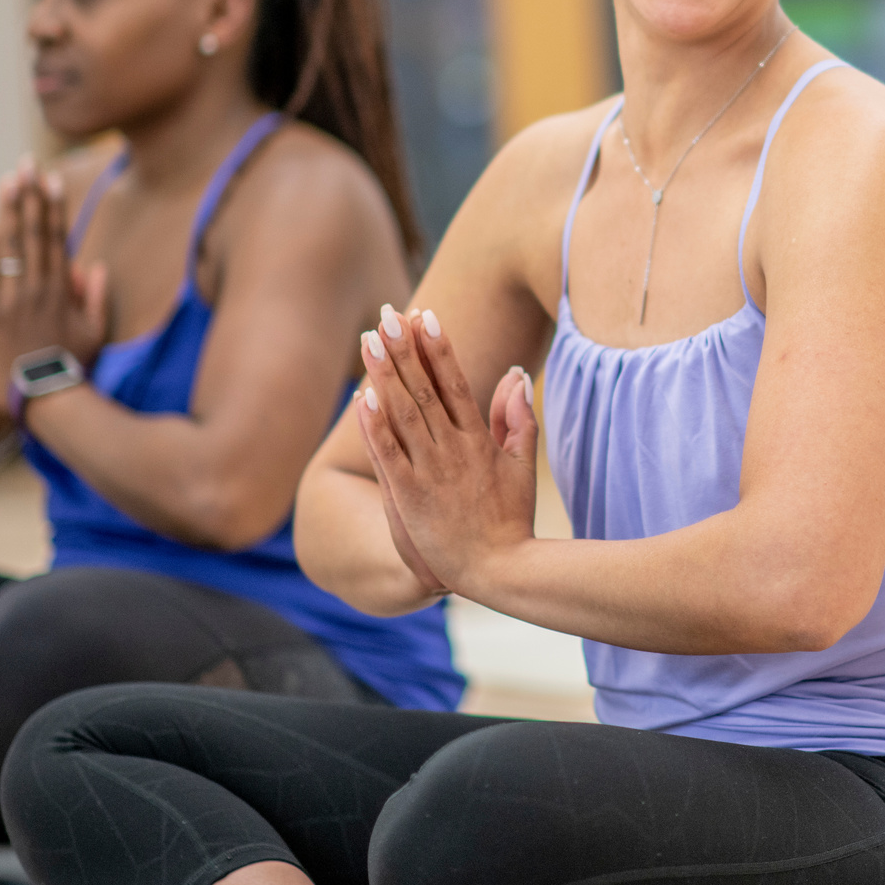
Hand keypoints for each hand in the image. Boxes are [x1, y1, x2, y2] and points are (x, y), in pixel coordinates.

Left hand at [0, 157, 108, 415]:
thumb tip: (93, 265)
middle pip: (33, 233)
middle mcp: (37, 288)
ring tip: (6, 181)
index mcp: (62, 290)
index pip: (57, 239)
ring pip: (9, 247)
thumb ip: (96, 298)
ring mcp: (10, 300)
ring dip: (7, 211)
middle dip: (29, 196)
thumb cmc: (70, 369)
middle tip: (25, 164)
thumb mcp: (95, 334)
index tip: (50, 180)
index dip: (53, 207)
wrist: (40, 400)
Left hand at [355, 305, 537, 596]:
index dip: (439, 349)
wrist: (500, 570)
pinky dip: (375, 426)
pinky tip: (362, 399)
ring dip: (384, 375)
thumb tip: (515, 374)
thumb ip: (518, 418)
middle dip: (406, 349)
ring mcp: (430, 472)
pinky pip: (389, 455)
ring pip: (403, 414)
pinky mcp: (410, 497)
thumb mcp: (522, 465)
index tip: (426, 316)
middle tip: (389, 314)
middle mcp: (453, 450)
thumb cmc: (512, 519)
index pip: (455, 383)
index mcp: (479, 440)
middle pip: (425, 389)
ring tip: (369, 340)